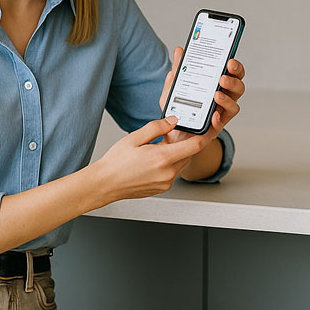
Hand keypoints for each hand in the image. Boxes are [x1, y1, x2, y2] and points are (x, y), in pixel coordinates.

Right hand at [94, 116, 209, 202]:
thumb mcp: (135, 137)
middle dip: (186, 143)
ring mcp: (166, 183)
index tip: (205, 128)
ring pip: (183, 163)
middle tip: (174, 134)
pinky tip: (157, 158)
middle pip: (190, 154)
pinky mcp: (163, 188)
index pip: (195, 146)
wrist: (105, 184)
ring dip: (179, 153)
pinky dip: (171, 163)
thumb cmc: (115, 163)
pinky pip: (174, 172)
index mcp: (162, 158)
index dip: (203, 135)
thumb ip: (157, 127)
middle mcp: (167, 173)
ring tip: (162, 146)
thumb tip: (173, 121)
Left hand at [159, 46, 245, 144]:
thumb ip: (178, 70)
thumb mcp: (174, 88)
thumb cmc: (178, 109)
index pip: (232, 72)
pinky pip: (222, 123)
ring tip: (216, 94)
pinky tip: (213, 116)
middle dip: (234, 80)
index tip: (230, 60)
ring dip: (227, 98)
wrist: (173, 134)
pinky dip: (219, 119)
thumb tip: (179, 51)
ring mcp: (221, 113)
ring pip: (234, 104)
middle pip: (238, 86)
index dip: (235, 66)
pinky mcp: (215, 128)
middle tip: (223, 77)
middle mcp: (223, 98)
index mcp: (216, 85)